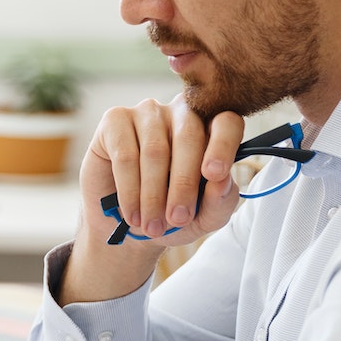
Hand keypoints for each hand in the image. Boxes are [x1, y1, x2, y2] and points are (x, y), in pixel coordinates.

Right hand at [63, 100, 242, 304]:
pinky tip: (132, 213)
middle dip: (184, 184)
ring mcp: (147, 113)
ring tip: (152, 226)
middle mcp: (181, 113)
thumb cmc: (170, 215)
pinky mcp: (114, 120)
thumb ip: (220, 200)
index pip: (226, 122)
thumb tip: (221, 180)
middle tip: (178, 219)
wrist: (126, 227)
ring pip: (155, 150)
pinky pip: (124, 154)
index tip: (214, 174)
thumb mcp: (205, 217)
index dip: (222, 145)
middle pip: (188, 136)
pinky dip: (129, 190)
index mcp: (210, 130)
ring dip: (153, 195)